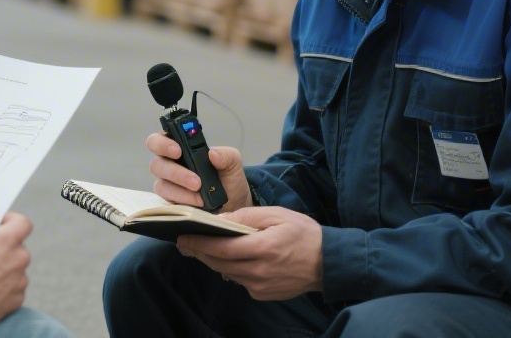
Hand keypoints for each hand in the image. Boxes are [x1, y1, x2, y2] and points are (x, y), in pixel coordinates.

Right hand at [0, 213, 32, 330]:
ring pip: (16, 270)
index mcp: (5, 241)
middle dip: (4, 248)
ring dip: (4, 269)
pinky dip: (4, 288)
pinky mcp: (16, 302)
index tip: (1, 225)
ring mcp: (18, 283)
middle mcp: (17, 260)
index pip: (23, 224)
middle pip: (18, 248)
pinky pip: (14, 289)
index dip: (12, 221)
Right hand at [146, 133, 251, 212]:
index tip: (177, 150)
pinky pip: (168, 203)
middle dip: (175, 173)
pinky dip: (184, 203)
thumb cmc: (228, 179)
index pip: (158, 140)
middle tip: (196, 181)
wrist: (233, 204)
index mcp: (179, 148)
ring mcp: (168, 185)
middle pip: (156, 164)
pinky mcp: (170, 203)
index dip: (162, 143)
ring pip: (162, 186)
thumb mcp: (233, 163)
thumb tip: (213, 154)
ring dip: (182, 191)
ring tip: (201, 196)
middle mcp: (169, 165)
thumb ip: (226, 155)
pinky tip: (199, 204)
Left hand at [176, 206, 322, 301]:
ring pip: (226, 272)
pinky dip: (231, 268)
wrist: (328, 263)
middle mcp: (260, 271)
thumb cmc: (304, 234)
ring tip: (202, 247)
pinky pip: (239, 280)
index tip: (182, 237)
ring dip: (213, 260)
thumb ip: (247, 216)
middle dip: (200, 251)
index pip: (222, 248)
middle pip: (219, 262)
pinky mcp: (262, 294)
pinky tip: (231, 257)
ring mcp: (261, 286)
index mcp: (264, 248)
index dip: (199, 243)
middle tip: (184, 241)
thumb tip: (220, 219)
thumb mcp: (277, 215)